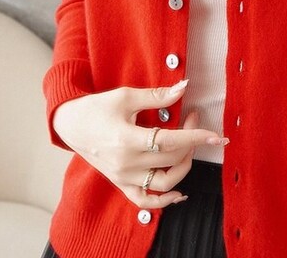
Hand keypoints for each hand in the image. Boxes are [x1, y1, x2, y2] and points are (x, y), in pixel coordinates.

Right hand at [53, 80, 228, 208]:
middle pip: (170, 159)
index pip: (170, 141)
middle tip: (193, 118)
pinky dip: (164, 201)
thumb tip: (184, 87)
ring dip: (184, 165)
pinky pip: (144, 201)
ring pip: (164, 183)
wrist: (70, 125)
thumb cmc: (97, 107)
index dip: (196, 137)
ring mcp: (123, 177)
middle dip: (191, 139)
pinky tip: (180, 192)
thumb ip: (157, 95)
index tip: (215, 135)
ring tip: (189, 145)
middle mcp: (126, 164)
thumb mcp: (126, 96)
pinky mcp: (120, 184)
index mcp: (127, 140)